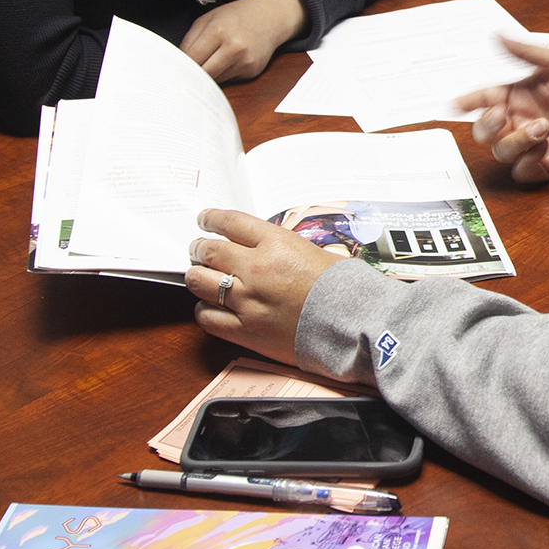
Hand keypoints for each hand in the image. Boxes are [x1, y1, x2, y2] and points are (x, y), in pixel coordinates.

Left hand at [181, 0, 306, 82]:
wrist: (271, 16)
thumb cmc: (237, 16)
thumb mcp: (208, 18)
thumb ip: (190, 39)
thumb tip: (177, 62)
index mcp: (218, 31)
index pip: (192, 59)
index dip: (180, 66)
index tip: (172, 71)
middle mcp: (233, 48)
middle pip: (203, 74)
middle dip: (193, 75)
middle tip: (184, 75)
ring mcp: (244, 62)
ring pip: (215, 80)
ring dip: (209, 75)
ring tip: (211, 61)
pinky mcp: (252, 71)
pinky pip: (229, 79)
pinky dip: (223, 74)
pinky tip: (228, 61)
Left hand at [188, 208, 346, 363]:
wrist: (352, 324)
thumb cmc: (342, 288)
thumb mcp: (314, 252)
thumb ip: (282, 248)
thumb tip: (259, 247)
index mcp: (276, 244)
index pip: (230, 222)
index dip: (211, 218)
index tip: (205, 219)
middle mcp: (256, 269)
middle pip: (208, 250)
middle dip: (198, 248)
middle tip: (197, 249)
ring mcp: (247, 301)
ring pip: (199, 282)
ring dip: (196, 276)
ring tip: (199, 275)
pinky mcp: (245, 330)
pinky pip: (208, 317)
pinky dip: (204, 310)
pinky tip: (209, 307)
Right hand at [455, 38, 548, 182]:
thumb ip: (525, 51)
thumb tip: (497, 34)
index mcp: (520, 94)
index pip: (485, 98)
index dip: (468, 101)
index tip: (456, 103)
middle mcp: (522, 119)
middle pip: (484, 131)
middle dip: (485, 124)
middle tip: (501, 114)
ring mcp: (534, 143)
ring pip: (502, 151)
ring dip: (515, 140)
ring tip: (542, 128)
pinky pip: (524, 172)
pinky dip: (528, 162)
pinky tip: (544, 148)